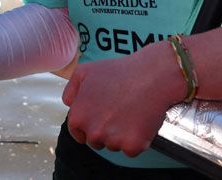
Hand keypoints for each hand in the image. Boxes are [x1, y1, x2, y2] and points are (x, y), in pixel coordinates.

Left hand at [62, 43, 185, 156]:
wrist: (152, 75)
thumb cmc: (119, 71)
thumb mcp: (85, 71)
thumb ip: (71, 90)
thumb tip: (69, 105)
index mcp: (79, 117)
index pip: (77, 132)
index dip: (88, 124)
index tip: (99, 116)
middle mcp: (93, 132)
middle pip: (95, 141)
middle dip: (104, 130)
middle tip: (117, 110)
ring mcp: (113, 141)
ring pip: (113, 145)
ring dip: (120, 134)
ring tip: (129, 111)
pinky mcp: (133, 146)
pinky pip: (131, 149)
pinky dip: (136, 139)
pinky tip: (139, 120)